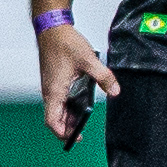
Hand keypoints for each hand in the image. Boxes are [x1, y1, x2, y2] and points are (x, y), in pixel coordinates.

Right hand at [37, 19, 118, 145]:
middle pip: (55, 118)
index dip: (62, 133)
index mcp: (55, 91)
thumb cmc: (64, 43)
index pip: (52, 121)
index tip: (75, 137)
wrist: (52, 29)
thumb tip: (115, 91)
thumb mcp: (89, 60)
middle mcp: (50, 91)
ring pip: (57, 109)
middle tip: (83, 132)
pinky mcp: (54, 81)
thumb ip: (104, 77)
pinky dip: (68, 106)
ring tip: (83, 120)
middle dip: (68, 127)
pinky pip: (59, 100)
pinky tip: (81, 104)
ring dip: (68, 117)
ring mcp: (51, 86)